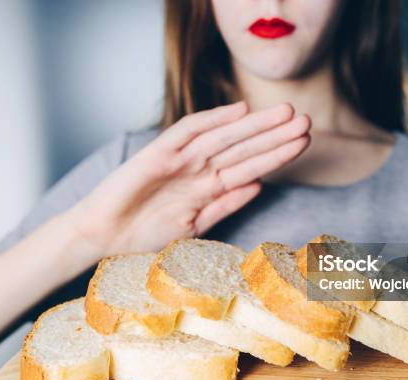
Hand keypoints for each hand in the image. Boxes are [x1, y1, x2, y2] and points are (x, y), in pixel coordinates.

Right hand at [64, 101, 309, 259]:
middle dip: (274, 135)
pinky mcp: (156, 155)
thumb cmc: (143, 236)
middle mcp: (198, 170)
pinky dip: (212, 121)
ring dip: (254, 127)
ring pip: (224, 138)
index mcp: (208, 188)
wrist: (102, 239)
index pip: (250, 167)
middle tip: (306, 120)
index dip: (277, 154)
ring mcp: (179, 161)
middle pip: (243, 149)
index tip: (303, 142)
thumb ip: (224, 206)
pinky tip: (238, 112)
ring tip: (286, 113)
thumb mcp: (194, 227)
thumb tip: (258, 186)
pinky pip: (186, 133)